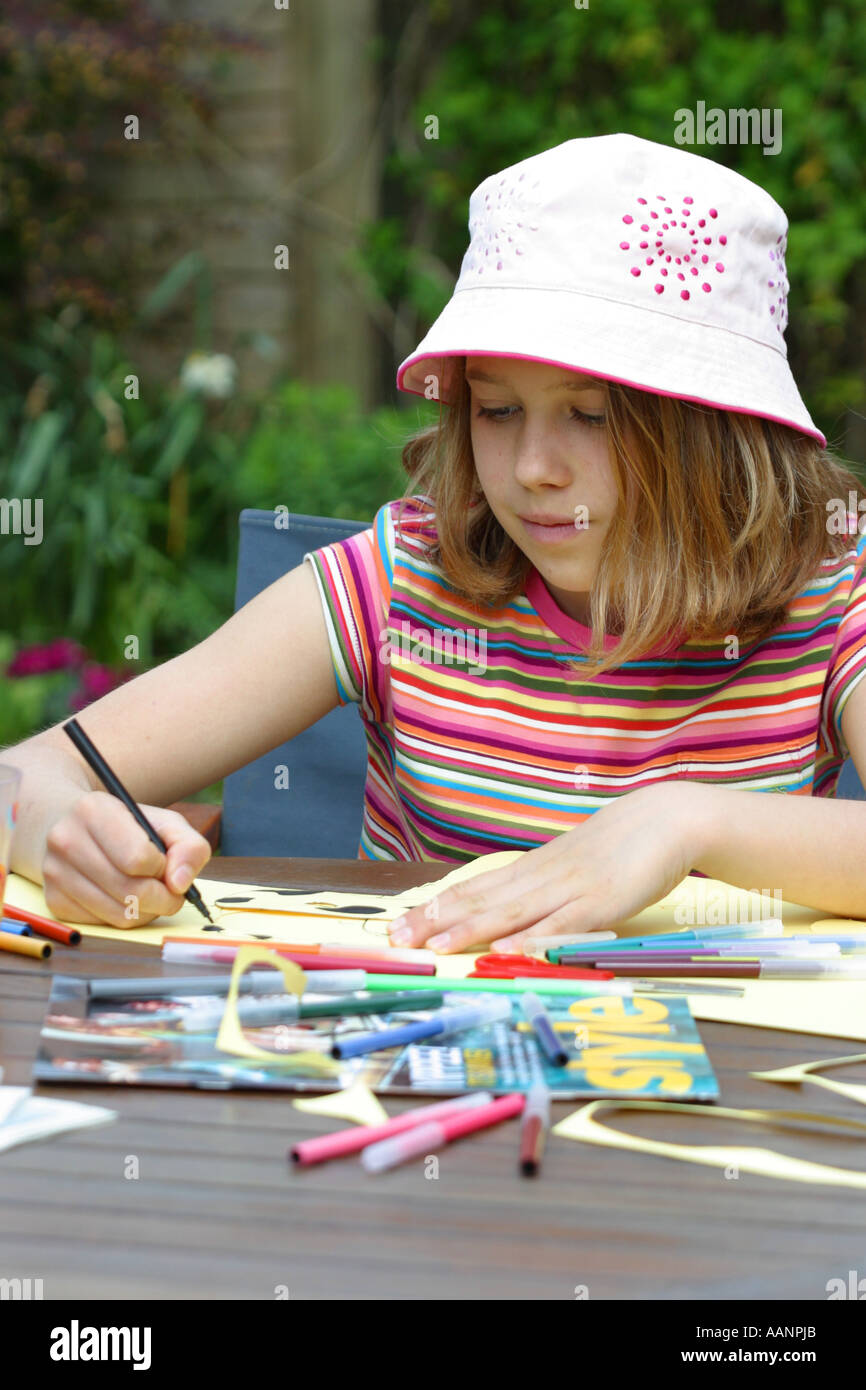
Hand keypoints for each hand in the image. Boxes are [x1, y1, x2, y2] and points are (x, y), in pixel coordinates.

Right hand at [43, 791, 211, 927]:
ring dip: (147, 911)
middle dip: (163, 898)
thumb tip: (180, 884)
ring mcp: (55, 872)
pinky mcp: (54, 900)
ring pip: (120, 915)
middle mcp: (66, 840)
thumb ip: (188, 847)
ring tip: (149, 893)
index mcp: (93, 811)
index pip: (138, 858)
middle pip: (131, 891)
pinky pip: (104, 924)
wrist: (74, 826)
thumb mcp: (165, 823)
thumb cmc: (127, 826)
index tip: (163, 864)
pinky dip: (125, 917)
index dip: (162, 867)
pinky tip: (125, 898)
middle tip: (170, 891)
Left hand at [388, 783, 702, 952]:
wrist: (669, 818)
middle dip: (438, 920)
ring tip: (436, 946)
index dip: (436, 907)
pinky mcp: (604, 900)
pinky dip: (535, 936)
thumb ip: (542, 888)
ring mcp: (573, 887)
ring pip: (514, 911)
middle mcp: (544, 876)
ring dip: (472, 929)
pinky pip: (564, 923)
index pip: (475, 888)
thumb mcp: (573, 866)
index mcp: (534, 868)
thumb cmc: (622, 846)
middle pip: (482, 899)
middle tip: (397, 939)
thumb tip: (506, 911)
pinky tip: (508, 948)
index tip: (400, 924)